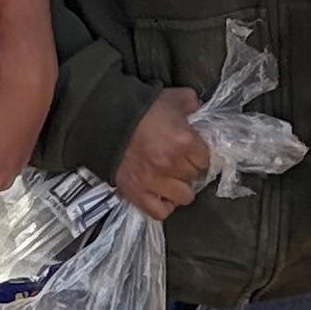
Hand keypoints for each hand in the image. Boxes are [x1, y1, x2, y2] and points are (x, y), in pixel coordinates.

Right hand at [111, 87, 209, 220]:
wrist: (105, 120)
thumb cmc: (140, 109)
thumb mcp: (171, 98)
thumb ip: (190, 103)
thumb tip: (197, 109)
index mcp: (184, 142)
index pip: (205, 159)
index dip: (199, 155)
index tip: (192, 152)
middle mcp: (172, 165)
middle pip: (194, 177)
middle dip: (189, 169)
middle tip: (180, 162)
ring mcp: (155, 182)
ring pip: (183, 197)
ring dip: (180, 189)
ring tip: (173, 180)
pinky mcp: (137, 193)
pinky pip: (160, 211)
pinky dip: (164, 206)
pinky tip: (162, 196)